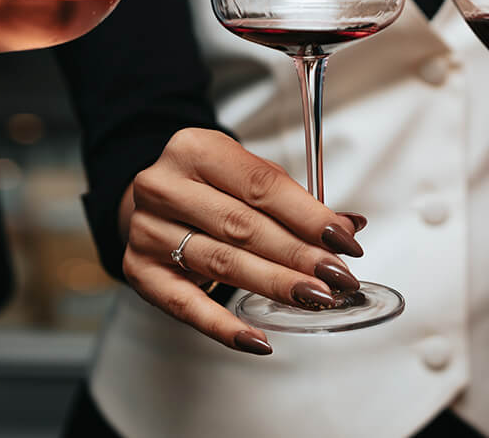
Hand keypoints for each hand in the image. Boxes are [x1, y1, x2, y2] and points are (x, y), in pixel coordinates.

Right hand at [120, 128, 366, 354]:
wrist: (153, 199)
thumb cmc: (209, 185)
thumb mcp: (248, 175)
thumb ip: (295, 201)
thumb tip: (348, 227)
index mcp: (195, 149)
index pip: (261, 185)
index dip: (308, 216)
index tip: (345, 241)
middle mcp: (163, 186)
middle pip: (243, 226)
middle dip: (298, 254)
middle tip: (338, 277)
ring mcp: (147, 230)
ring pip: (222, 263)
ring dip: (275, 284)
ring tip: (315, 297)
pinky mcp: (140, 271)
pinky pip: (186, 306)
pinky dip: (224, 327)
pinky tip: (258, 339)